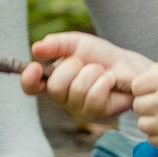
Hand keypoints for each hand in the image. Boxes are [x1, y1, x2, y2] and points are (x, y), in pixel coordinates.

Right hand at [22, 31, 150, 120]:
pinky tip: (110, 82)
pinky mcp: (96, 114)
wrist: (129, 65)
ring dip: (93, 73)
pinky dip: (104, 82)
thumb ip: (56, 44)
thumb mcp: (77, 43)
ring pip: (77, 90)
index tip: (36, 67)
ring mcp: (78, 108)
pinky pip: (94, 97)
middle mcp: (62, 97)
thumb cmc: (100, 56)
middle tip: (84, 63)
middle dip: (72, 67)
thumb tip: (35, 48)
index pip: (30, 87)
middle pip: (55, 86)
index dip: (28, 80)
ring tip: (101, 72)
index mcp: (52, 79)